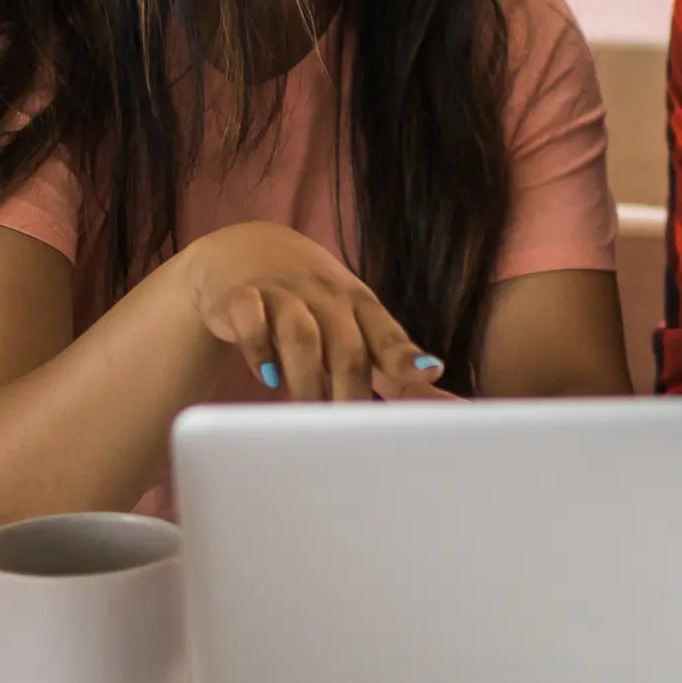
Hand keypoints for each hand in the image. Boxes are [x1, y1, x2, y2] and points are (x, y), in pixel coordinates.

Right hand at [178, 221, 445, 401]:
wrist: (245, 248)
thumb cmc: (312, 298)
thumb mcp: (355, 321)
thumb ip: (393, 363)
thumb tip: (443, 399)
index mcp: (357, 302)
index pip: (385, 331)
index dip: (405, 356)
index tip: (428, 374)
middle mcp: (323, 294)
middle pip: (346, 345)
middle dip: (350, 390)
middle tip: (347, 434)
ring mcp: (281, 292)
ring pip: (301, 335)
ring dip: (307, 379)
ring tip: (306, 411)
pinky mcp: (238, 295)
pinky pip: (249, 318)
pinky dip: (259, 350)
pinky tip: (266, 376)